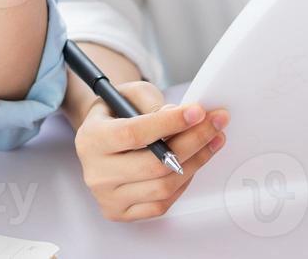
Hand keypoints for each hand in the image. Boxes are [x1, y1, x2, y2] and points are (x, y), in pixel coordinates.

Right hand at [73, 80, 228, 220]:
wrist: (100, 142)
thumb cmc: (116, 114)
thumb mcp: (127, 94)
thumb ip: (151, 102)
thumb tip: (180, 117)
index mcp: (91, 140)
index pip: (133, 134)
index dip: (169, 123)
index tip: (197, 111)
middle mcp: (96, 173)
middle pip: (154, 164)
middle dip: (193, 141)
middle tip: (216, 122)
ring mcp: (108, 197)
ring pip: (163, 186)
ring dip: (196, 162)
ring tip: (213, 140)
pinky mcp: (121, 212)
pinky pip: (162, 203)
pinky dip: (183, 182)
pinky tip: (194, 162)